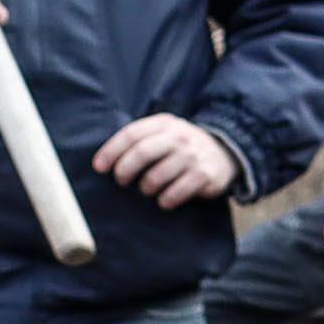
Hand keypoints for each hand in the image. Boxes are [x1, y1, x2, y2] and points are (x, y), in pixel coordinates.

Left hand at [93, 112, 239, 208]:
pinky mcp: (205, 175)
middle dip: (125, 170)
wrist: (225, 152)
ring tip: (147, 189)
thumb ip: (140, 140)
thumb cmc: (182, 147)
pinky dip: (166, 200)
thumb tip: (104, 161)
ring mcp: (193, 155)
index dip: (111, 151)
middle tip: (121, 181)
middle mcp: (179, 136)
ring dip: (146, 187)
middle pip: (142, 153)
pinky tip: (164, 200)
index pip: (131, 134)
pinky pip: (176, 192)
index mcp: (164, 123)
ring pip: (157, 176)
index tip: (99, 167)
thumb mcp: (164, 133)